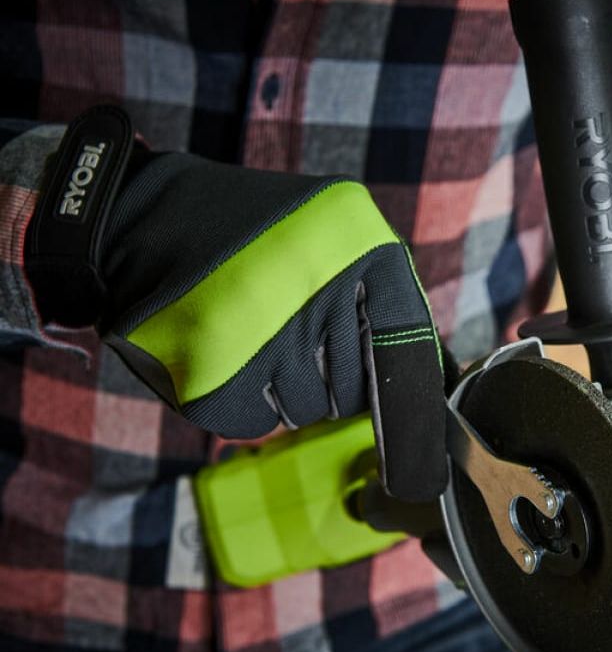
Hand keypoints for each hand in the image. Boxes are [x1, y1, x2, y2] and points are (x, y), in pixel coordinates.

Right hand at [25, 106, 445, 501]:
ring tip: (254, 336)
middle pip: (360, 387)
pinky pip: (257, 421)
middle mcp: (316, 286)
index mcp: (359, 244)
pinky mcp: (213, 377)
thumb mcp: (334, 237)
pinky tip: (224, 356)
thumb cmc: (254, 238)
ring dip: (289, 390)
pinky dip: (244, 402)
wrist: (138, 220)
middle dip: (337, 377)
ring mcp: (262, 335)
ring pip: (311, 409)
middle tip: (293, 334)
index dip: (410, 395)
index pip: (409, 345)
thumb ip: (385, 301)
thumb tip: (432, 380)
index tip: (409, 432)